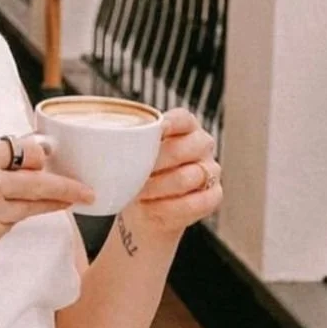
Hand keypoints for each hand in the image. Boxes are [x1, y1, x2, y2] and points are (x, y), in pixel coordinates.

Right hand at [0, 135, 95, 268]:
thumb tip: (30, 159)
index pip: (23, 150)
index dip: (36, 155)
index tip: (50, 157)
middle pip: (40, 181)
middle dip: (68, 187)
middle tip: (89, 192)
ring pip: (30, 206)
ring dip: (50, 204)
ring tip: (71, 201)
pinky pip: (8, 224)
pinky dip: (7, 219)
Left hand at [124, 108, 220, 238]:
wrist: (145, 209)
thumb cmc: (138, 174)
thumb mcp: (132, 154)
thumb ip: (130, 142)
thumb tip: (112, 140)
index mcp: (185, 127)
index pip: (182, 119)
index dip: (169, 123)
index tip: (155, 130)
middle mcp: (202, 145)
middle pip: (182, 149)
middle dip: (154, 163)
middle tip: (132, 173)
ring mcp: (211, 170)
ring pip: (186, 178)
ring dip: (157, 187)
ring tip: (137, 192)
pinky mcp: (214, 196)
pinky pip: (195, 203)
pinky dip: (168, 207)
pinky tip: (152, 207)